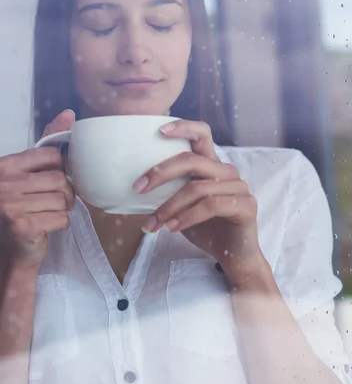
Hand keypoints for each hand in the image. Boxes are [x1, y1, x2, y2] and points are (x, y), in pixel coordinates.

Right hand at [0, 109, 75, 268]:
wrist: (14, 248)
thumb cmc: (27, 205)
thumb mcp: (34, 171)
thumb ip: (50, 142)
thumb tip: (69, 114)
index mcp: (4, 165)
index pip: (54, 156)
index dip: (61, 170)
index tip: (49, 181)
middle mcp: (1, 183)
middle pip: (60, 179)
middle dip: (65, 193)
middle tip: (52, 202)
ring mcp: (9, 206)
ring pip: (62, 199)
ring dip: (63, 209)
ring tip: (48, 213)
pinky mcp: (21, 226)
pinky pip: (61, 218)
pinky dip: (61, 224)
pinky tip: (46, 226)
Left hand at [134, 119, 263, 282]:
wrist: (233, 256)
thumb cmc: (205, 228)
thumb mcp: (182, 205)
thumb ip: (170, 190)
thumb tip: (136, 185)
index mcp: (212, 165)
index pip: (201, 134)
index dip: (183, 127)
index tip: (159, 131)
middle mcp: (226, 171)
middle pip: (192, 161)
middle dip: (161, 173)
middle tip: (138, 188)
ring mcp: (239, 187)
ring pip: (197, 188)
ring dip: (169, 207)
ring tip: (153, 223)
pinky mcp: (247, 205)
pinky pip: (211, 206)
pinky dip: (187, 217)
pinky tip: (172, 228)